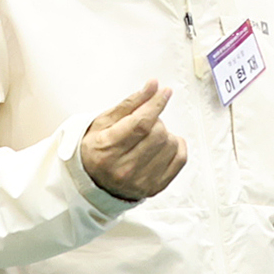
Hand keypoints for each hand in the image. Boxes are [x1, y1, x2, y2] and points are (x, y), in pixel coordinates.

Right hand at [80, 81, 187, 201]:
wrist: (94, 181)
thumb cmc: (97, 149)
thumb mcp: (104, 122)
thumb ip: (131, 103)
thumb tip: (153, 86)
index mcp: (107, 150)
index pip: (140, 123)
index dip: (156, 104)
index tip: (164, 92)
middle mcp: (123, 168)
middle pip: (157, 133)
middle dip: (156, 120)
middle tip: (145, 122)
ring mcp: (140, 181)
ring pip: (170, 145)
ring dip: (165, 134)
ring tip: (150, 136)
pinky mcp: (155, 187)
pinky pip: (180, 159)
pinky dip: (176, 146)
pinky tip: (164, 145)